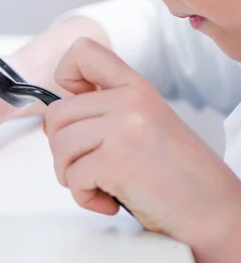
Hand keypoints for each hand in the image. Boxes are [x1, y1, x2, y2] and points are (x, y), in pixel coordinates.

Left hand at [44, 38, 240, 262]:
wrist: (213, 210)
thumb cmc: (176, 174)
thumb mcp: (141, 125)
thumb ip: (102, 113)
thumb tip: (49, 123)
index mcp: (135, 86)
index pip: (83, 52)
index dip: (64, 76)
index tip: (74, 106)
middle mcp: (130, 100)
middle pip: (56, 114)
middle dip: (63, 150)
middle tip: (87, 167)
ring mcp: (124, 127)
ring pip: (59, 146)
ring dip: (70, 175)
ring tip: (99, 184)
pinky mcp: (118, 159)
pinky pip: (72, 177)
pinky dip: (84, 197)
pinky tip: (110, 200)